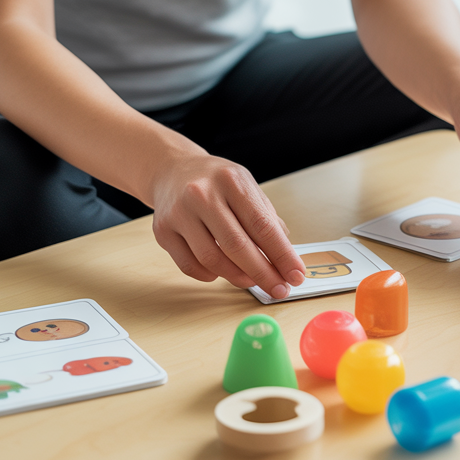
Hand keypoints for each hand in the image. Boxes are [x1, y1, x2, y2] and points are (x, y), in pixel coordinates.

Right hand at [149, 153, 305, 298]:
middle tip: (279, 290)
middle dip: (264, 273)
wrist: (173, 170)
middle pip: (237, 246)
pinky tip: (222, 272)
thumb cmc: (216, 182)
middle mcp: (202, 195)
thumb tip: (286, 257)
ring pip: (212, 259)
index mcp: (231, 181)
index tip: (296, 275)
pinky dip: (210, 275)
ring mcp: (179, 213)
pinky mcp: (162, 231)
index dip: (282, 255)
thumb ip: (266, 218)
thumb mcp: (246, 187)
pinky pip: (190, 265)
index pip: (262, 225)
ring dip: (238, 277)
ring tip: (253, 281)